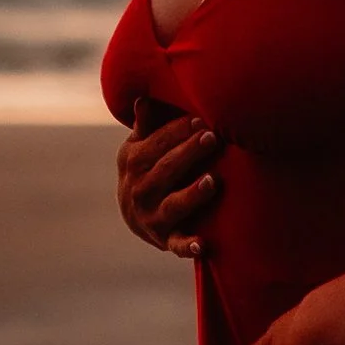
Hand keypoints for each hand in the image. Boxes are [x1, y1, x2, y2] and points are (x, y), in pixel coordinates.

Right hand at [116, 108, 219, 258]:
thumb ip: (147, 125)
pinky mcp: (166, 240)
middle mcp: (139, 190)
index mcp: (132, 161)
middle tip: (212, 137)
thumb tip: (143, 99)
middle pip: (165, 170)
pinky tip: (203, 244)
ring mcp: (152, 216)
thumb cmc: (147, 167)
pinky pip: (177, 244)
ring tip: (213, 180)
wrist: (136, 214)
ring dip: (192, 194)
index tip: (200, 119)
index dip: (176, 131)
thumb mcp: (140, 145)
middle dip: (188, 153)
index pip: (154, 144)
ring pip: (172, 205)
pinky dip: (188, 245)